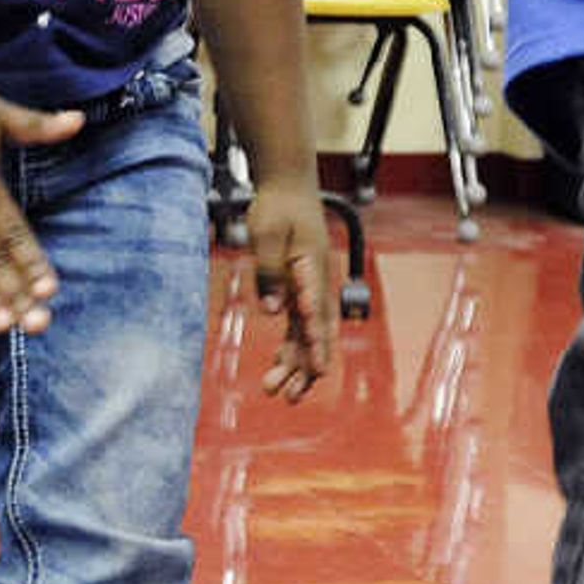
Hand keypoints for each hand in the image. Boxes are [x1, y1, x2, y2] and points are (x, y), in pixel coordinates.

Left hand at [243, 175, 336, 399]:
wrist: (288, 187)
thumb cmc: (277, 206)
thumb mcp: (265, 232)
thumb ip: (268, 271)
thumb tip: (272, 311)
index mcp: (313, 267)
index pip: (315, 308)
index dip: (316, 339)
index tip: (318, 367)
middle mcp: (318, 283)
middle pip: (317, 332)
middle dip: (306, 367)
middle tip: (290, 396)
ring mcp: (311, 289)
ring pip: (308, 335)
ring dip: (296, 365)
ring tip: (279, 394)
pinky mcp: (300, 291)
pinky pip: (299, 326)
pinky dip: (292, 349)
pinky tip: (280, 370)